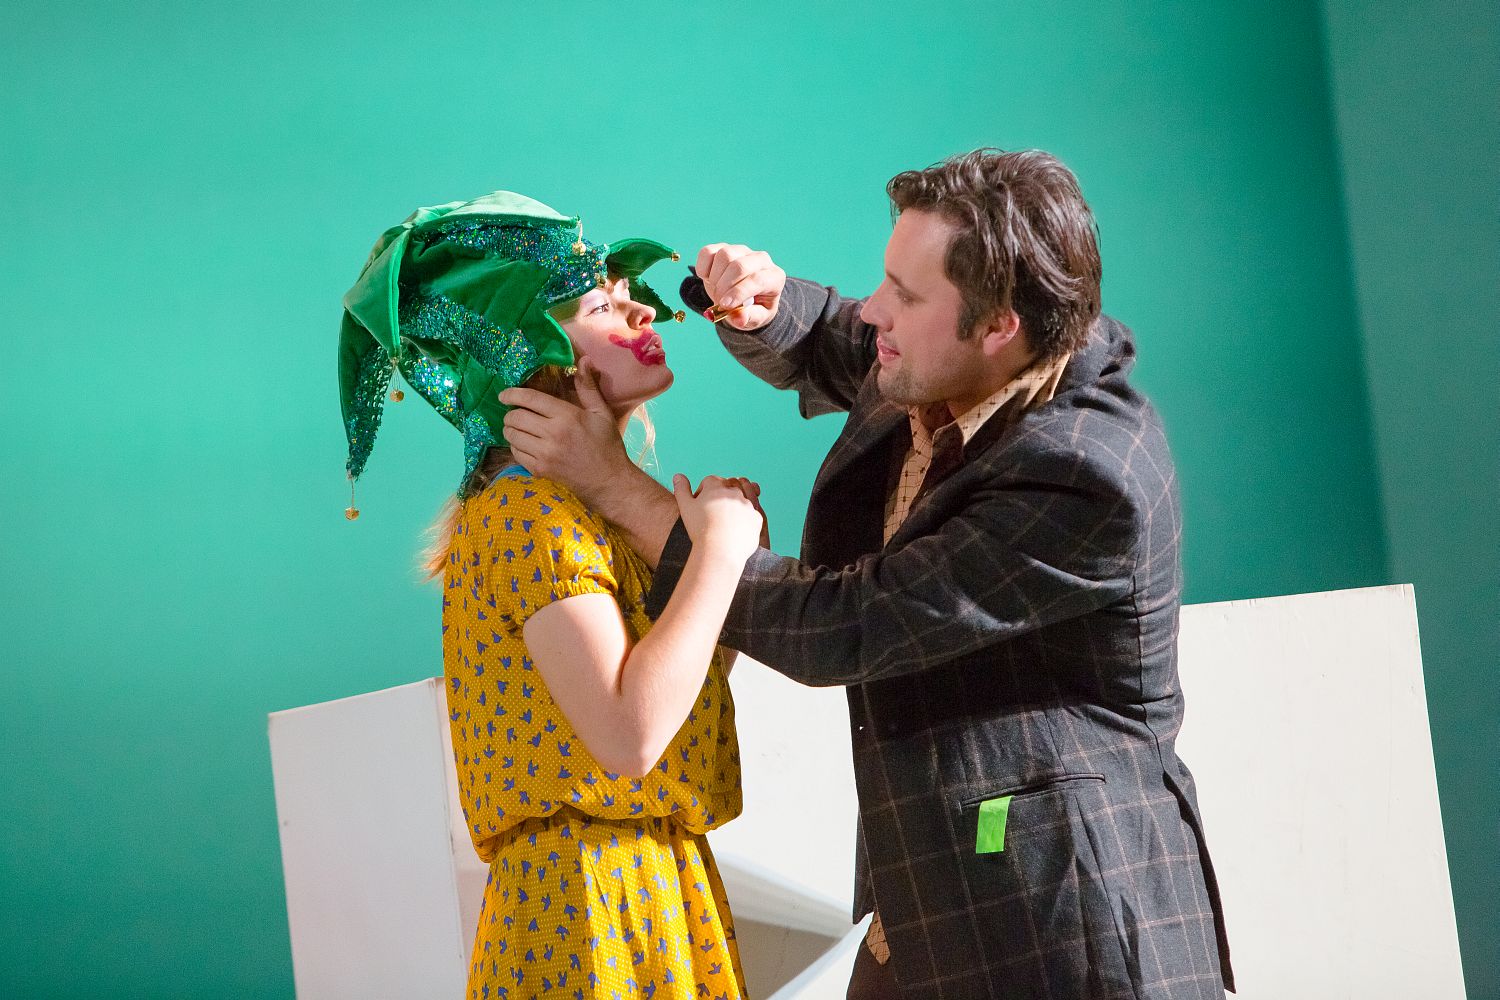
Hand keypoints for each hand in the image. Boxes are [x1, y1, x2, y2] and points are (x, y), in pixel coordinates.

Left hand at [500, 359, 628, 506]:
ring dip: (511, 429)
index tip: (504, 394)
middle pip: (516, 417)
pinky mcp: (540, 469)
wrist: (608, 481)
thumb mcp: (601, 413)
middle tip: (514, 413)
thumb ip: (588, 387)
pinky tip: (524, 444)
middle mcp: (552, 434)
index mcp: (566, 416)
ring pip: (512, 435)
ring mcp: (544, 454)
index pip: (530, 399)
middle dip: (510, 413)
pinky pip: (516, 453)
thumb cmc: (606, 445)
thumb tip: (583, 360)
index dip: (512, 394)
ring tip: (517, 428)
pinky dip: (515, 446)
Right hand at [671, 474, 763, 565]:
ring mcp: (748, 505)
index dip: (703, 492)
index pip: (710, 481)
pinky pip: (751, 516)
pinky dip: (745, 521)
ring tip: (724, 523)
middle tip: (712, 514)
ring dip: (734, 508)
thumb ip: (681, 489)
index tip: (700, 506)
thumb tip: (678, 475)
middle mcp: (735, 492)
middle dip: (721, 497)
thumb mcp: (685, 507)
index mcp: (716, 486)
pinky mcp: (757, 519)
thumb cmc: (699, 530)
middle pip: (727, 489)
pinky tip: (734, 531)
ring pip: (741, 501)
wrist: (718, 552)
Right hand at [695, 244, 785, 330]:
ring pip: (724, 255)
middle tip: (719, 303)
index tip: (724, 305)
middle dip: (724, 287)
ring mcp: (742, 250)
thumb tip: (738, 318)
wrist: (744, 297)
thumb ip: (748, 319)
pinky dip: (703, 268)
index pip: (757, 280)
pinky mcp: (723, 247)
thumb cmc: (753, 308)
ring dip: (715, 278)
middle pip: (739, 266)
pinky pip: (708, 252)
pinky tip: (709, 279)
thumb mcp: (755, 318)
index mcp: (774, 277)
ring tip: (717, 292)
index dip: (738, 293)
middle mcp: (761, 259)